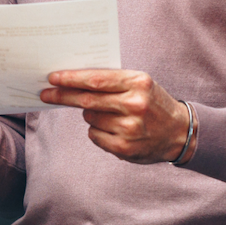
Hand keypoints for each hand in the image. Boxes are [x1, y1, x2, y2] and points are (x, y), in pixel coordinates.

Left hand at [41, 69, 192, 163]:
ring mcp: (130, 128)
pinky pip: (94, 135)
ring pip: (89, 118)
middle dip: (63, 96)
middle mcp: (134, 105)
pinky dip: (96, 130)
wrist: (179, 132)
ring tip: (108, 114)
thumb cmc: (152, 102)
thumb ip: (111, 81)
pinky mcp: (124, 147)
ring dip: (89, 115)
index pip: (95, 80)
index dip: (71, 79)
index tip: (53, 78)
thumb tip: (72, 80)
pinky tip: (112, 129)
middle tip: (46, 94)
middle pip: (87, 100)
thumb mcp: (139, 84)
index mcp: (138, 83)